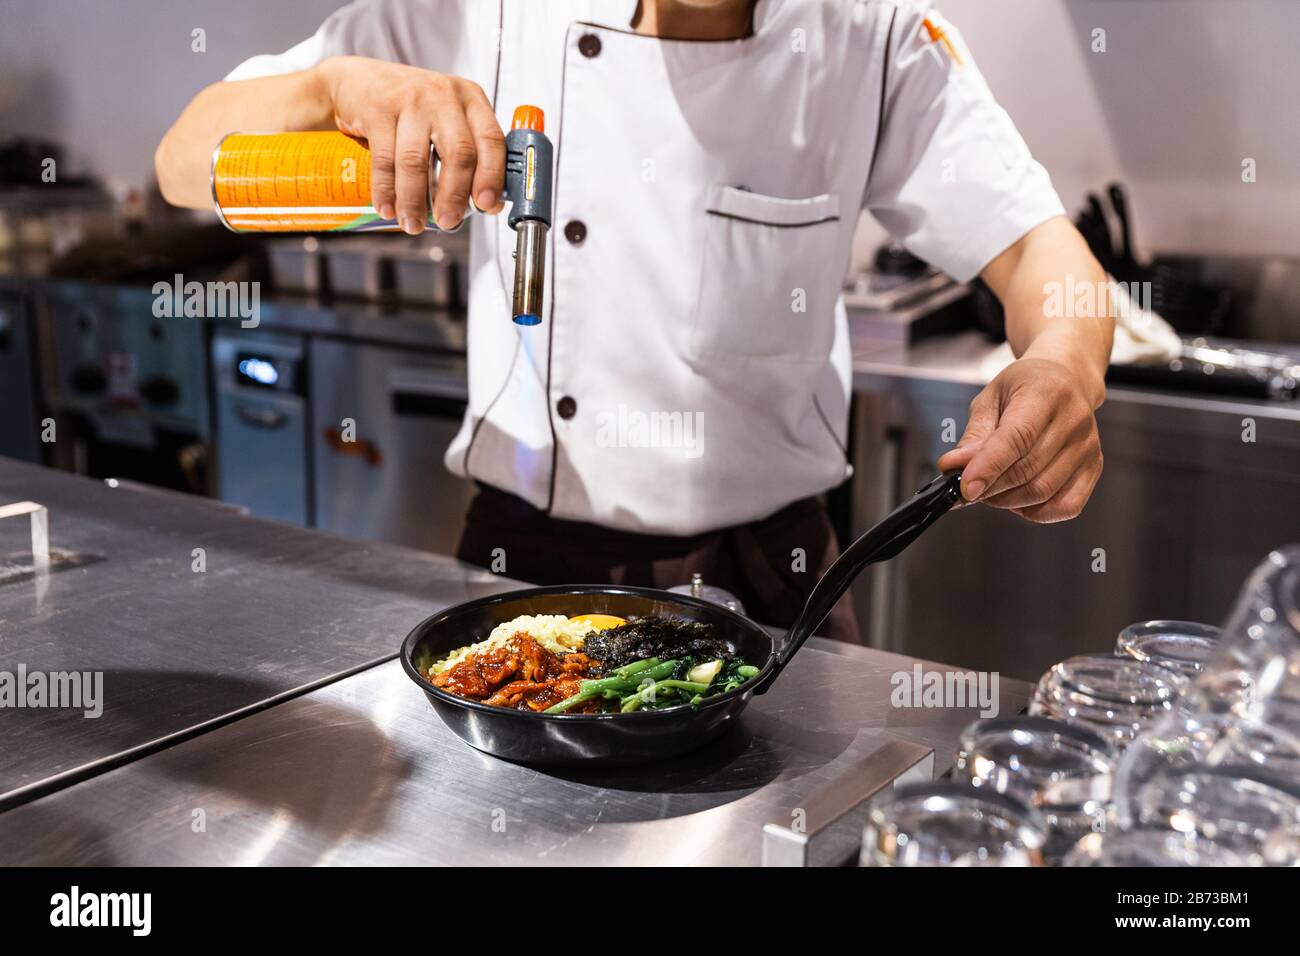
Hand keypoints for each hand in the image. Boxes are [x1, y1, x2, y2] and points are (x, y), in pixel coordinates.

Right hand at [317, 56, 505, 233]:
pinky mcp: (377, 109)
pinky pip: (384, 159)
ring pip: (417, 161)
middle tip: (448, 221)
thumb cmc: (412, 107)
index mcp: (471, 99)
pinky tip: (387, 208)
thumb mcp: (447, 120)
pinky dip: (385, 191)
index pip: (491, 140)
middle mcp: (444, 96)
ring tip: (413, 223)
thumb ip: (469, 155)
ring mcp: (410, 100)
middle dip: (454, 196)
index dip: (492, 177)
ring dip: (414, 200)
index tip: (486, 205)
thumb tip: (487, 203)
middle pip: (458, 153)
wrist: (360, 81)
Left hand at [937, 357, 1103, 522]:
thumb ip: (973, 435)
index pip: (1017, 438)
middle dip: (989, 487)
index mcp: (1046, 393)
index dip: (988, 466)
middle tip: (967, 488)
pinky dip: (1035, 511)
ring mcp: (1088, 446)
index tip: (964, 488)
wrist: (1068, 380)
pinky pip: (1065, 506)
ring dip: (1006, 500)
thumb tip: (953, 467)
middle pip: (1026, 470)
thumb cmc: (1024, 387)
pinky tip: (1018, 498)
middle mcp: (1074, 420)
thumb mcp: (991, 399)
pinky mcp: (1094, 467)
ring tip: (990, 488)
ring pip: (1042, 492)